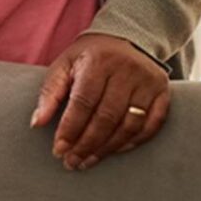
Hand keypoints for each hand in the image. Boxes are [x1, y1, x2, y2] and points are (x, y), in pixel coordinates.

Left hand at [29, 33, 169, 170]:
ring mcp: (148, 82)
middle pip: (106, 117)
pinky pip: (151, 125)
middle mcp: (127, 70)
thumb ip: (50, 93)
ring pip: (129, 125)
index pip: (83, 102)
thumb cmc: (89, 57)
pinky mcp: (163, 92)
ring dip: (107, 148)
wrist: (125, 38)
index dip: (70, 129)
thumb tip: (37, 123)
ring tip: (88, 160)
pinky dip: (133, 142)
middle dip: (86, 144)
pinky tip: (114, 150)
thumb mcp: (65, 65)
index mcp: (99, 61)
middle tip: (72, 161)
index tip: (58, 150)